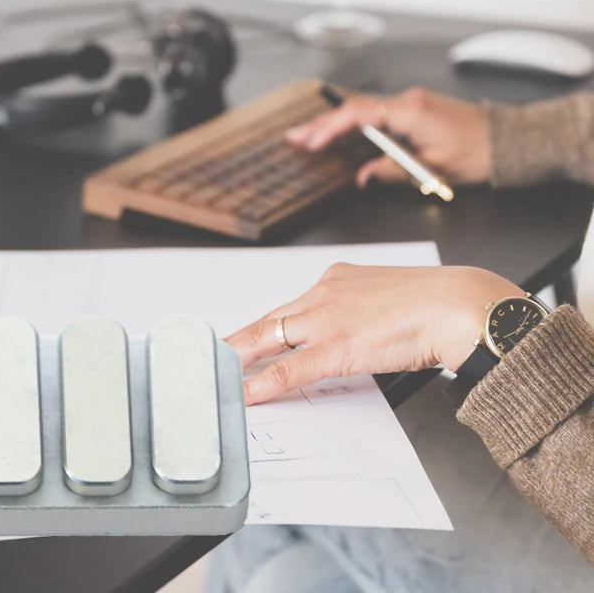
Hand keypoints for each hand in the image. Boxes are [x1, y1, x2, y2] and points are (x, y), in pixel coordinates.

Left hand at [226, 263, 522, 404]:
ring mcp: (326, 319)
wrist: (457, 304)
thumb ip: (363, 311)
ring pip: (268, 339)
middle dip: (240, 339)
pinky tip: (246, 393)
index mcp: (338, 279)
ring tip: (217, 372)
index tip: (250, 335)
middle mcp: (324, 293)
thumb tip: (358, 333)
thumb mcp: (388, 297)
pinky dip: (263, 383)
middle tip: (215, 351)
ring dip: (240, 358)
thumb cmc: (435, 303)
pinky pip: (289, 369)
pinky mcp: (335, 347)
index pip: (291, 306)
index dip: (267, 325)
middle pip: (270, 320)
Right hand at [286, 87, 490, 187]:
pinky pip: (375, 112)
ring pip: (362, 109)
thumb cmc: (477, 153)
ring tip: (308, 135)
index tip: (312, 141)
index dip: (331, 128)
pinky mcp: (413, 108)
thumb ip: (392, 170)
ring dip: (334, 122)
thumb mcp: (433, 169)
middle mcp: (407, 101)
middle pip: (354, 109)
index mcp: (411, 112)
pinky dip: (352, 122)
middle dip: (322, 123)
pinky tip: (338, 131)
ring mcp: (410, 102)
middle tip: (295, 136)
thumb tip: (363, 176)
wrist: (505, 140)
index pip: (360, 114)